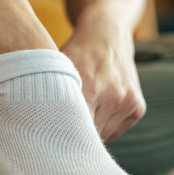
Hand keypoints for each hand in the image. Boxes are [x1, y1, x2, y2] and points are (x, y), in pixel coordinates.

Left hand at [60, 6, 145, 141]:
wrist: (107, 35)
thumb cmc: (77, 54)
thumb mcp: (58, 69)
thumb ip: (51, 96)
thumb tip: (35, 125)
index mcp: (91, 87)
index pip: (75, 130)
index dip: (62, 137)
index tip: (52, 139)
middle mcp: (113, 96)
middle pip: (89, 136)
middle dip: (75, 136)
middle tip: (62, 131)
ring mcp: (128, 102)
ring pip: (103, 136)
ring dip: (91, 131)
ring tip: (82, 113)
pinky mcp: (138, 108)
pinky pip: (116, 131)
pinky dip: (104, 126)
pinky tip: (97, 109)